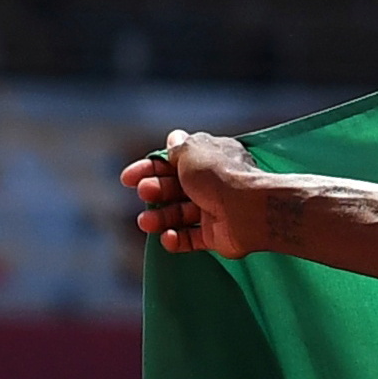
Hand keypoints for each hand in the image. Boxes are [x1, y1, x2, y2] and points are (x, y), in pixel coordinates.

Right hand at [126, 130, 285, 257]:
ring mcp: (215, 210)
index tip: (127, 178)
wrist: (250, 210)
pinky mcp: (217, 235)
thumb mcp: (192, 152)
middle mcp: (212, 183)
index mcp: (209, 158)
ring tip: (146, 223)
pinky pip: (191, 238)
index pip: (174, 162)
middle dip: (155, 191)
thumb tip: (173, 139)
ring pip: (179, 214)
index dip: (149, 169)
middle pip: (174, 188)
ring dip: (160, 218)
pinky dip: (177, 239)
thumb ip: (178, 148)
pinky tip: (168, 238)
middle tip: (144, 193)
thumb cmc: (219, 176)